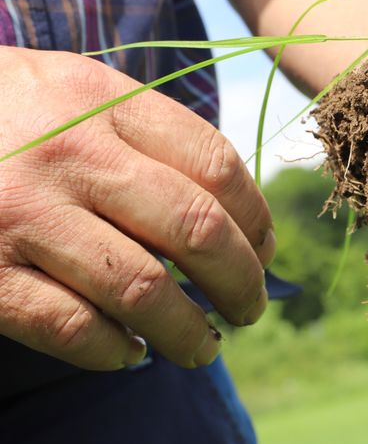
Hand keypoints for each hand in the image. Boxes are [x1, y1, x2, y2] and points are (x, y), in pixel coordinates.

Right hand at [0, 48, 274, 369]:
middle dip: (243, 282)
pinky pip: (72, 327)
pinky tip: (129, 353)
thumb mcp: (70, 90)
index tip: (267, 249)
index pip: (217, 165)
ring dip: (189, 332)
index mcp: (100, 100)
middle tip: (251, 309)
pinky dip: (114, 351)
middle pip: (198, 230)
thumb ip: (142, 134)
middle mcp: (68, 154)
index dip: (258, 218)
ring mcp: (21, 214)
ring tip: (203, 346)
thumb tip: (230, 213)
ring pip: (144, 290)